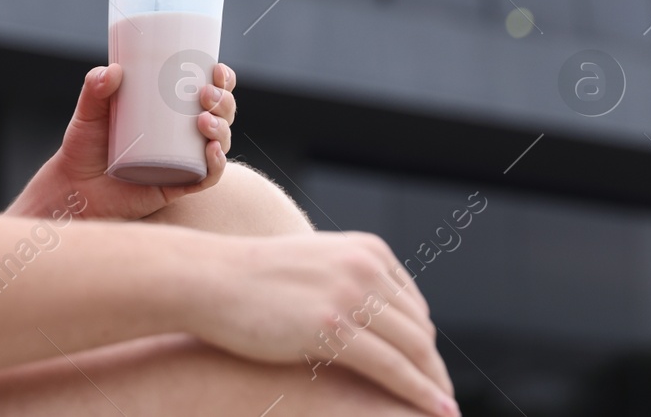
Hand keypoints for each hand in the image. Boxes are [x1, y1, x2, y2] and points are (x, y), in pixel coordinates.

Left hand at [26, 60, 236, 222]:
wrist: (75, 188)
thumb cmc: (84, 146)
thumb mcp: (88, 113)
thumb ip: (95, 88)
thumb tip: (114, 70)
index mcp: (170, 111)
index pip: (208, 91)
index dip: (223, 81)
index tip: (217, 70)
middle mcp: (183, 135)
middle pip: (221, 115)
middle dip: (223, 102)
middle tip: (205, 94)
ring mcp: (183, 161)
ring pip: (219, 143)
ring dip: (222, 129)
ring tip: (203, 121)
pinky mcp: (178, 186)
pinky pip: (207, 177)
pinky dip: (217, 165)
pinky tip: (211, 151)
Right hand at [194, 231, 457, 416]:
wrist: (207, 279)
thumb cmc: (251, 280)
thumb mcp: (312, 267)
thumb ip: (346, 281)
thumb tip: (370, 314)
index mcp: (366, 249)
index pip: (413, 304)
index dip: (421, 343)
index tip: (425, 371)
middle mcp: (365, 266)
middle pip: (418, 328)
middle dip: (433, 367)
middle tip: (439, 398)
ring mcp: (350, 295)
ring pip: (414, 349)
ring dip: (434, 384)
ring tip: (443, 412)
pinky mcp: (333, 328)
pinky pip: (393, 368)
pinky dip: (420, 393)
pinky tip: (434, 412)